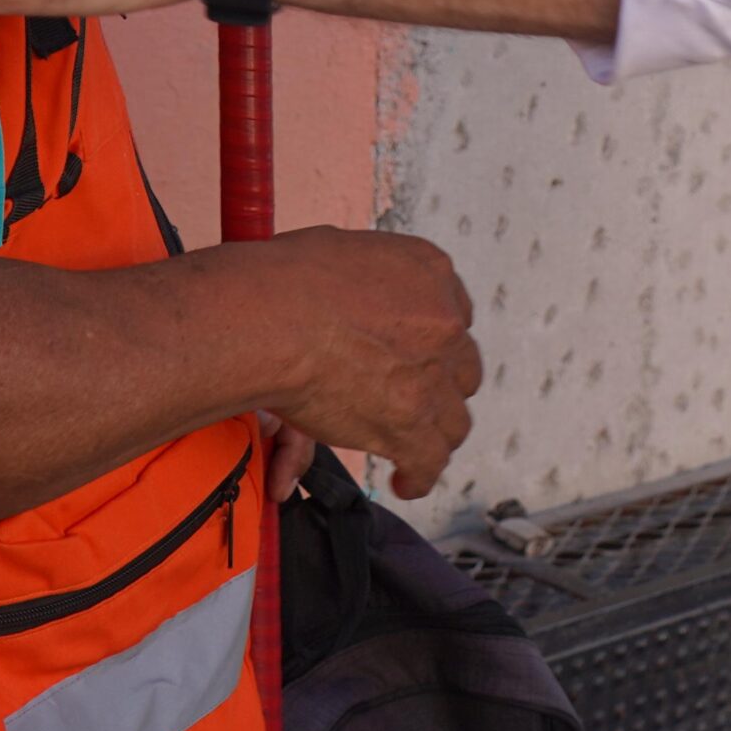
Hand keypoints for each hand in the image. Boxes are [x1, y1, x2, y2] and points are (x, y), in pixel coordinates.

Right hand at [239, 226, 480, 500]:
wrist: (270, 318)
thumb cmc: (284, 279)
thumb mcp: (343, 249)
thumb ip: (368, 276)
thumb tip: (354, 288)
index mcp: (430, 272)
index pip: (454, 314)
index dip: (433, 343)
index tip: (417, 357)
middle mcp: (443, 322)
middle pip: (460, 368)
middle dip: (440, 387)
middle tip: (413, 400)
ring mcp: (432, 376)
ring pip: (453, 419)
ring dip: (433, 434)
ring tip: (412, 447)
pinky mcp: (411, 425)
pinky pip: (430, 461)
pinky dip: (419, 475)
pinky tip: (404, 480)